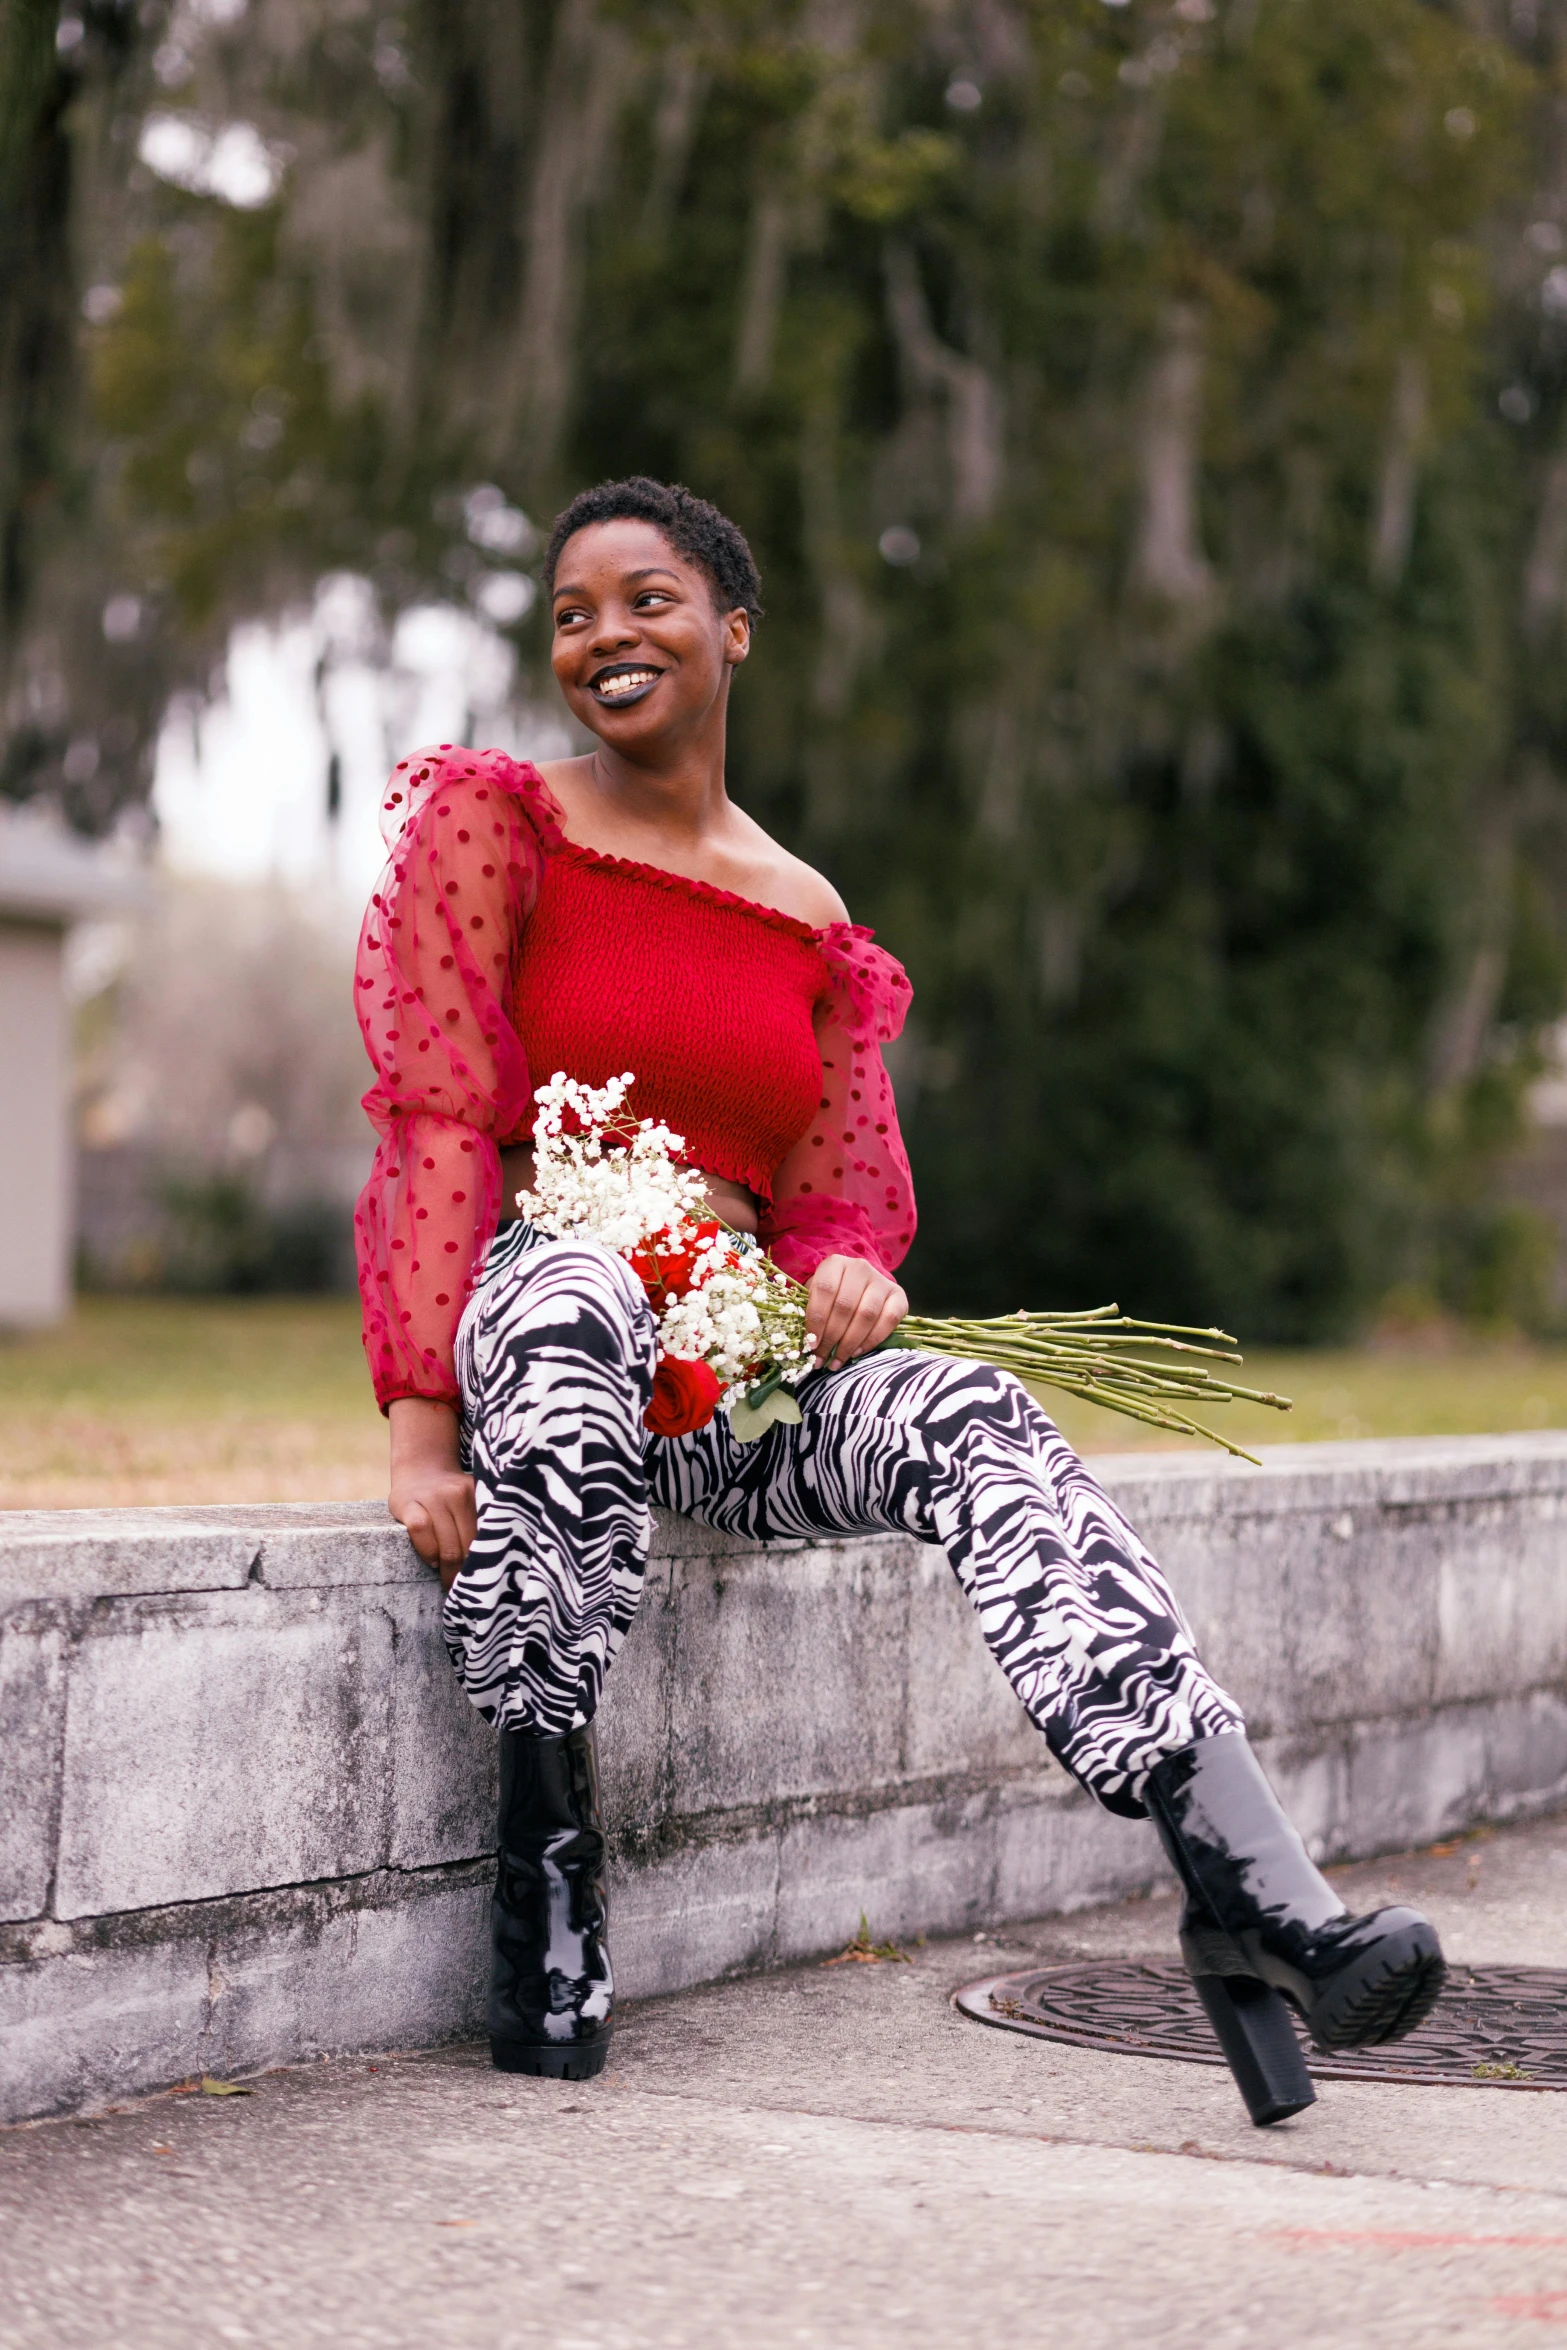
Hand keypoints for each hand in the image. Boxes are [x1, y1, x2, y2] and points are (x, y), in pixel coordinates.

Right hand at [388, 1398, 476, 1591]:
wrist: (420, 1468)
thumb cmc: (451, 1496)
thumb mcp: (472, 1501)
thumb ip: (483, 1523)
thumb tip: (499, 1565)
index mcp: (478, 1496)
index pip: (485, 1539)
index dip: (485, 1564)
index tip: (486, 1584)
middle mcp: (458, 1494)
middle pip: (465, 1547)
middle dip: (464, 1574)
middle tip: (464, 1590)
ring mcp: (433, 1498)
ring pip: (445, 1546)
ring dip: (446, 1569)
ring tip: (447, 1579)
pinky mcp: (410, 1505)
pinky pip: (421, 1533)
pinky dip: (427, 1552)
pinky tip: (432, 1560)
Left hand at [804, 1256, 907, 1369]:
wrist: (861, 1285)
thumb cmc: (833, 1295)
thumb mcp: (816, 1295)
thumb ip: (810, 1313)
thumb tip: (807, 1346)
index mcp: (835, 1264)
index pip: (824, 1290)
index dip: (816, 1320)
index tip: (811, 1345)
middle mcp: (860, 1268)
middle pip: (845, 1306)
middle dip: (831, 1338)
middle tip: (822, 1359)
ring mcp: (881, 1281)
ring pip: (866, 1315)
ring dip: (850, 1343)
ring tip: (838, 1360)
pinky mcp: (899, 1295)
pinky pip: (888, 1320)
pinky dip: (872, 1340)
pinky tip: (857, 1352)